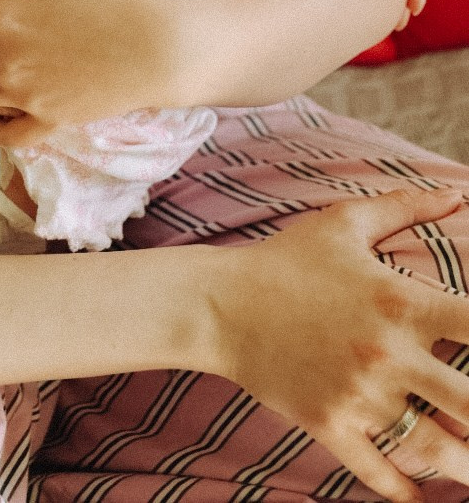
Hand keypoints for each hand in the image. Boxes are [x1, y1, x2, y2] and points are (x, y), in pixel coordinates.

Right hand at [203, 186, 468, 500]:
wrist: (220, 302)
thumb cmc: (287, 259)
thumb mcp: (346, 223)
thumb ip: (406, 206)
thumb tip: (458, 192)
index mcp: (401, 303)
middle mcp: (387, 354)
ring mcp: (359, 396)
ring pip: (434, 449)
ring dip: (465, 467)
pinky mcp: (331, 426)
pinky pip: (378, 472)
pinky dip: (404, 491)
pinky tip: (418, 493)